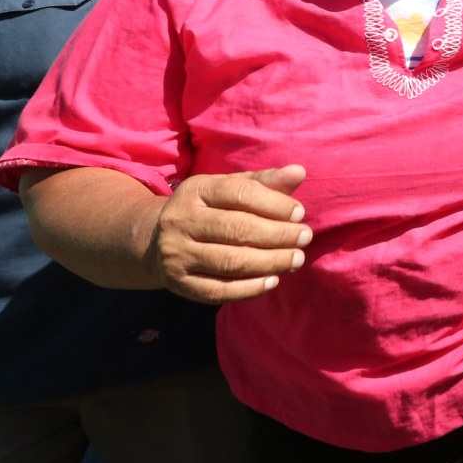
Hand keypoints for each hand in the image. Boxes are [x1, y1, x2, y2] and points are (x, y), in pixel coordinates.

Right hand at [150, 165, 311, 303]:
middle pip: (237, 229)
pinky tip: (273, 281)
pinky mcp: (179, 282)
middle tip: (305, 238)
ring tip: (296, 259)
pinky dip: (249, 288)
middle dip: (277, 235)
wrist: (157, 241)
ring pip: (230, 261)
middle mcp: (181, 221)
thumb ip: (265, 182)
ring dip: (270, 262)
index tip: (299, 214)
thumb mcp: (229, 188)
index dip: (274, 204)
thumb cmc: (208, 210)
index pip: (240, 194)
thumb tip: (300, 172)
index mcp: (196, 190)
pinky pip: (218, 290)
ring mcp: (177, 253)